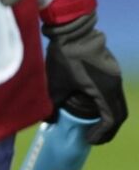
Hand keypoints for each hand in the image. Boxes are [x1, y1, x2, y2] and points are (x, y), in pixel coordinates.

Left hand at [44, 13, 127, 143]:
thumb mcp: (56, 82)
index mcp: (106, 91)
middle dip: (108, 129)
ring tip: (93, 124)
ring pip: (118, 102)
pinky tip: (93, 105)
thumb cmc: (64, 57)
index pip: (112, 119)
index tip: (89, 139)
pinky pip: (114, 92)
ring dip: (108, 116)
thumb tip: (48, 121)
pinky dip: (107, 103)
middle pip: (120, 113)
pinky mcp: (111, 69)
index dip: (102, 133)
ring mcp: (115, 75)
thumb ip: (53, 103)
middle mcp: (116, 84)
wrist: (71, 30)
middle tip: (93, 137)